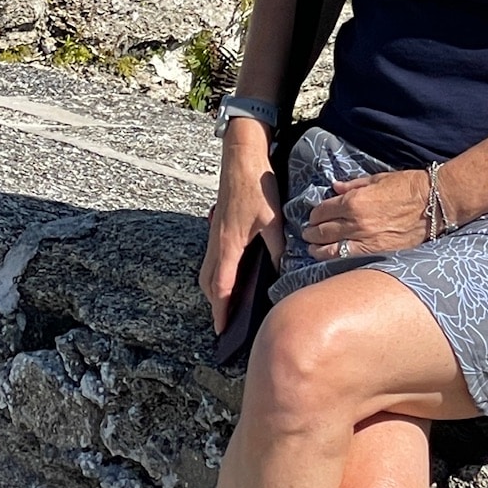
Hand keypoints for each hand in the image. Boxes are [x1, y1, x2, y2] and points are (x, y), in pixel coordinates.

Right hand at [199, 118, 283, 331]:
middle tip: (225, 321)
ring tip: (226, 302)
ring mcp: (215, 234)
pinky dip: (216, 272)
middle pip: (208, 283)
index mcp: (229, 246)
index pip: (222, 288)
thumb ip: (276, 248)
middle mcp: (217, 243)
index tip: (222, 329)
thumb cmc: (256, 186)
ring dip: (214, 288)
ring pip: (208, 270)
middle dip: (214, 304)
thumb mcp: (272, 220)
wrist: (241, 158)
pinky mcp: (218, 225)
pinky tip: (231, 272)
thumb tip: (279, 271)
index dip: (221, 311)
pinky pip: (212, 257)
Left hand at [302, 169, 431, 259]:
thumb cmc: (408, 186)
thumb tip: (335, 187)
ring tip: (312, 249)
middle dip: (312, 232)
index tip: (313, 216)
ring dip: (318, 249)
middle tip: (307, 234)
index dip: (315, 214)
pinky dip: (335, 258)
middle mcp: (356, 223)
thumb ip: (353, 185)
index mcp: (354, 201)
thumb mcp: (378, 179)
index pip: (323, 211)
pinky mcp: (378, 252)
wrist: (434, 203)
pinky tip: (330, 258)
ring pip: (331, 249)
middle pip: (323, 231)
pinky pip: (349, 258)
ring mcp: (366, 240)